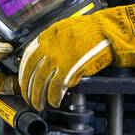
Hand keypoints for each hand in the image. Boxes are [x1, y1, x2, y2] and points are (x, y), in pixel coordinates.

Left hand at [19, 0, 134, 107]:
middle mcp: (49, 46)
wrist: (110, 32)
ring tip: (39, 105)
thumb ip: (55, 42)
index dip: (24, 73)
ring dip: (38, 96)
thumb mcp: (69, 29)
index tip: (24, 82)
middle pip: (31, 72)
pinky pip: (55, 88)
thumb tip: (48, 57)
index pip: (27, 57)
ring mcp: (57, 58)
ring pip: (40, 82)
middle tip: (29, 98)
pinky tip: (54, 102)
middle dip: (28, 88)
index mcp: (48, 35)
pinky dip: (53, 97)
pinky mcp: (68, 69)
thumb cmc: (95, 31)